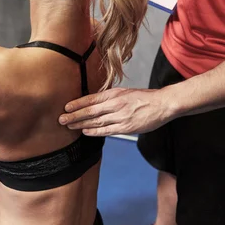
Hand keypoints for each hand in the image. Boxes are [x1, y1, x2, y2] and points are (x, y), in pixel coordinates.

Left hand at [58, 87, 178, 135]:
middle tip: (61, 119)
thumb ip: (110, 97)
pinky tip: (85, 131)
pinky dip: (94, 131)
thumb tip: (94, 102)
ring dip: (80, 124)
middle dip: (74, 116)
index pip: (91, 99)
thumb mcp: (124, 92)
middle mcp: (115, 104)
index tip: (66, 107)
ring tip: (69, 126)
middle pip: (90, 111)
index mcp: (114, 94)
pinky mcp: (126, 127)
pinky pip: (106, 130)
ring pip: (96, 121)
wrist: (162, 104)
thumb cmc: (144, 98)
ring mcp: (120, 117)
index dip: (77, 104)